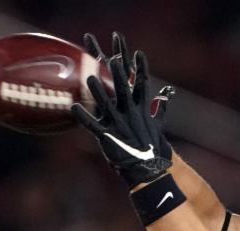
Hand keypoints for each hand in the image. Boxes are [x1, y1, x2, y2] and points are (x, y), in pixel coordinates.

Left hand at [72, 32, 174, 187]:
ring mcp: (118, 125)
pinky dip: (83, 116)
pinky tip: (74, 107)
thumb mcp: (159, 125)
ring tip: (90, 78)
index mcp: (142, 110)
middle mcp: (130, 115)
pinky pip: (92, 124)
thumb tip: (166, 95)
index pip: (142, 85)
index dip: (141, 68)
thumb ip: (161, 108)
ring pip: (106, 104)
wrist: (149, 169)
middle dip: (118, 74)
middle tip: (112, 59)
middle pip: (124, 90)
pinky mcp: (107, 136)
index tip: (138, 53)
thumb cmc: (153, 147)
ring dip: (97, 91)